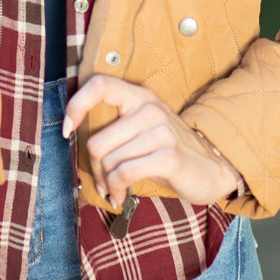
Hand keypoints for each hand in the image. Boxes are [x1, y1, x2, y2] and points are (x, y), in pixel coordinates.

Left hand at [62, 75, 240, 207]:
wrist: (212, 168)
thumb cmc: (167, 149)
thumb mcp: (142, 128)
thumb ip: (115, 125)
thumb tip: (71, 135)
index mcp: (140, 95)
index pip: (100, 84)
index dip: (76, 105)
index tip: (66, 129)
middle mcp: (150, 107)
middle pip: (97, 141)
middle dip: (94, 169)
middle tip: (102, 180)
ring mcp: (161, 130)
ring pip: (109, 161)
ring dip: (107, 183)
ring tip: (115, 189)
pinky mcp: (168, 156)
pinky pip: (124, 174)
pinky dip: (117, 189)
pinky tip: (121, 196)